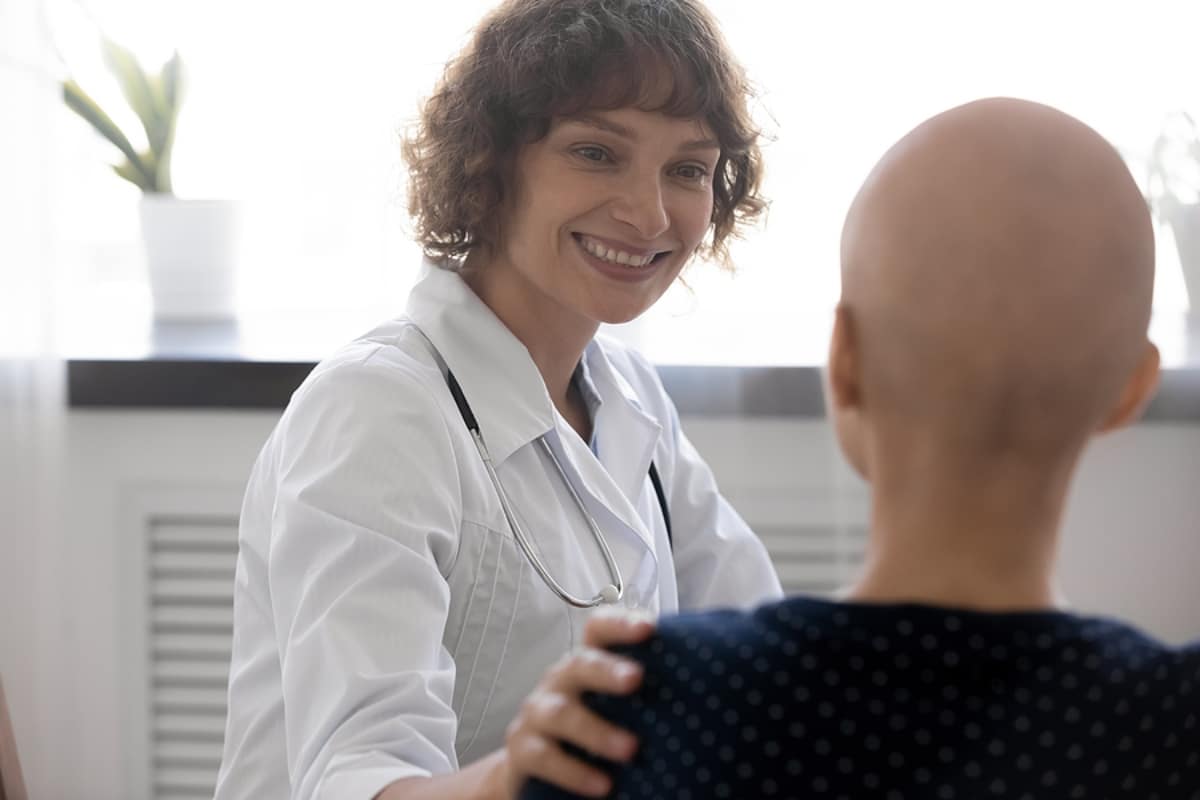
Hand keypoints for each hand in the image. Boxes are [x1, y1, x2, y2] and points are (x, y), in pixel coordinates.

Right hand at [501, 609, 654, 797]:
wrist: (534, 764)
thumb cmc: (592, 725)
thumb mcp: (618, 703)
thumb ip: (652, 688)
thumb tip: (721, 677)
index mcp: (587, 663)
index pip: (599, 630)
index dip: (621, 624)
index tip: (651, 628)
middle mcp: (560, 681)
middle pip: (580, 665)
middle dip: (607, 670)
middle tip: (637, 679)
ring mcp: (538, 715)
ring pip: (562, 714)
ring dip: (597, 731)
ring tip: (631, 750)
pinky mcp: (523, 751)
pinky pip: (544, 757)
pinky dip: (573, 772)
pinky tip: (603, 785)